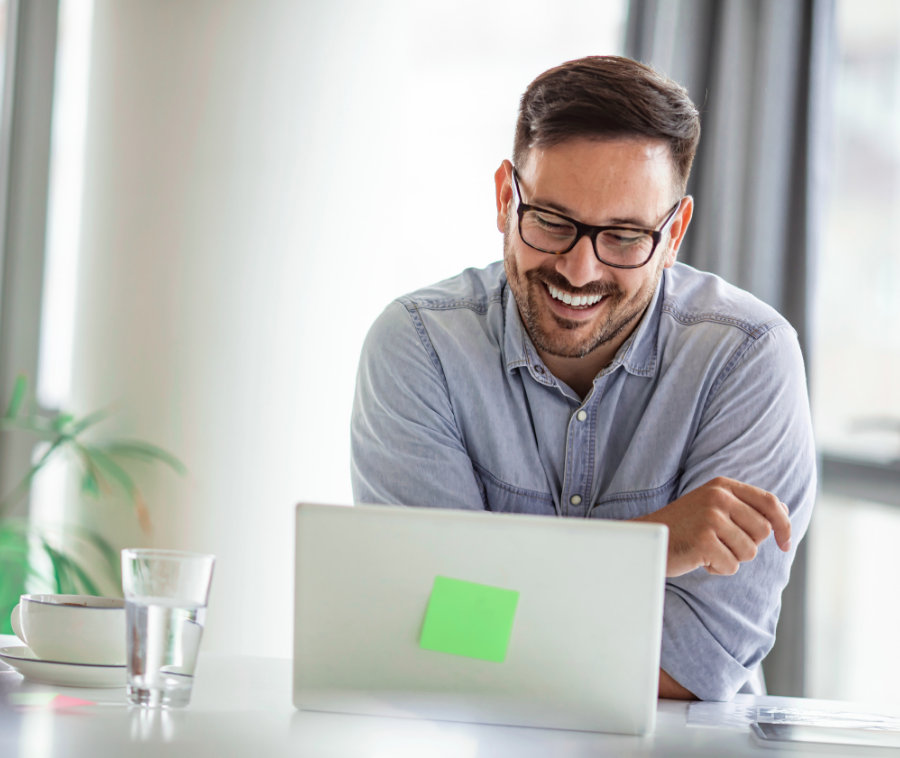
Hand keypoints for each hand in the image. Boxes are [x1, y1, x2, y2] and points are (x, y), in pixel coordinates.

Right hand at [633, 477, 791, 577]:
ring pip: (750, 551)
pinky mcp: (704, 541)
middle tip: (723, 544)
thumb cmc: (684, 527)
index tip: (785, 544)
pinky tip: (700, 559)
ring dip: (732, 558)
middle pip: (763, 530)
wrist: (649, 540)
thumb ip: (746, 506)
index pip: (770, 502)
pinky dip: (718, 569)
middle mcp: (718, 497)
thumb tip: (784, 510)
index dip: (784, 525)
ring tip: (708, 550)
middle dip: (749, 544)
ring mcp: (710, 518)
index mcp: (722, 486)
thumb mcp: (713, 506)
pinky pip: (732, 565)